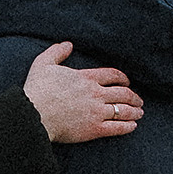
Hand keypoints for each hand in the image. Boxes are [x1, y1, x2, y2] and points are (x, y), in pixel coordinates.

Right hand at [23, 42, 145, 144]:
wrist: (33, 115)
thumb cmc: (36, 90)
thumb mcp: (43, 64)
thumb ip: (56, 52)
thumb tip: (67, 44)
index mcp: (86, 78)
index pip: (112, 75)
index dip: (123, 78)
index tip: (127, 82)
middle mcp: (95, 94)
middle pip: (123, 93)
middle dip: (134, 96)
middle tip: (139, 100)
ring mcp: (96, 112)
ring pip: (123, 110)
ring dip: (134, 111)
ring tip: (140, 112)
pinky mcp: (94, 129)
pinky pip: (117, 127)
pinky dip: (128, 126)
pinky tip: (133, 126)